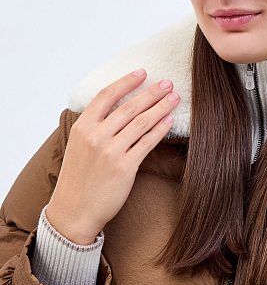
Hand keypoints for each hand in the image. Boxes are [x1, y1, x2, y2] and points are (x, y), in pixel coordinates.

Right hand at [47, 69, 179, 244]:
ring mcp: (110, 152)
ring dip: (161, 107)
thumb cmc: (79, 178)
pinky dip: (160, 129)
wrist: (74, 212)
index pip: (107, 95)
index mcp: (82, 127)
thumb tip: (118, 106)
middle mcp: (95, 136)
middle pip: (129, 107)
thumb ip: (95, 126)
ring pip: (142, 122)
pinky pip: (147, 143)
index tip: (142, 72)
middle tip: (168, 83)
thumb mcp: (79, 145)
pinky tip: (170, 120)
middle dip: (152, 92)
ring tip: (174, 98)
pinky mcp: (124, 168)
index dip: (126, 81)